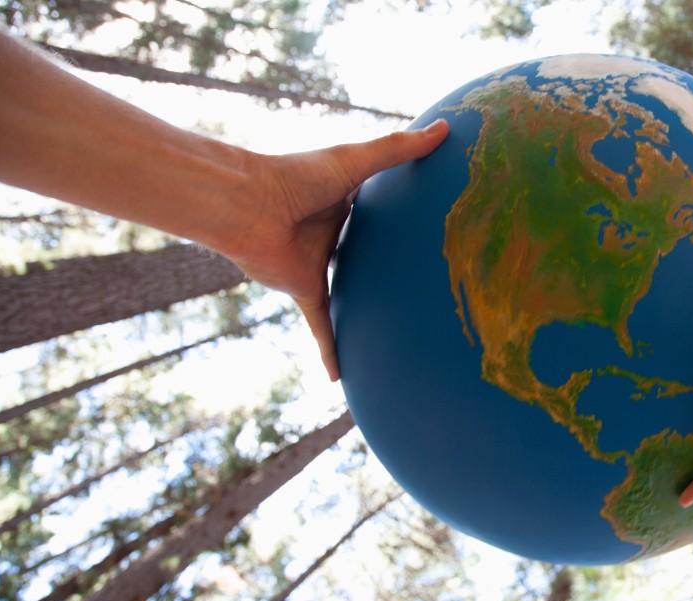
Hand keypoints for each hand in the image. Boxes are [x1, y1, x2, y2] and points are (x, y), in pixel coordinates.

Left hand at [222, 119, 449, 380]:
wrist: (245, 205)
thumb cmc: (295, 176)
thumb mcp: (355, 161)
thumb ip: (399, 149)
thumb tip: (447, 128)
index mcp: (346, 201)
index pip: (382, 210)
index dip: (406, 216)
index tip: (435, 222)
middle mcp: (334, 234)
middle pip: (369, 255)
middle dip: (389, 267)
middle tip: (427, 282)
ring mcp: (319, 264)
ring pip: (349, 293)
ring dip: (363, 310)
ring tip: (395, 331)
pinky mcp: (305, 289)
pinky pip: (323, 325)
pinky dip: (330, 350)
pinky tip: (340, 379)